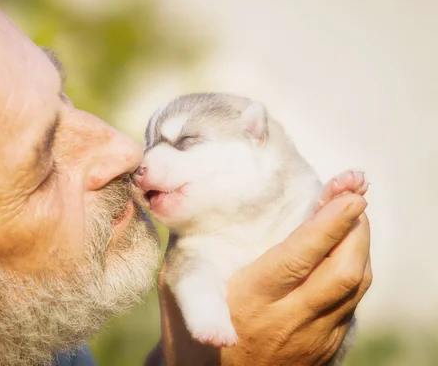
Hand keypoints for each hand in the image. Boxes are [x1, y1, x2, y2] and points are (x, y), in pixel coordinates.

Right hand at [156, 192, 370, 365]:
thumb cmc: (188, 328)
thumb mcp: (183, 286)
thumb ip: (199, 247)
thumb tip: (210, 196)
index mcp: (249, 301)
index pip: (299, 258)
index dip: (328, 225)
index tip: (350, 196)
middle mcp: (288, 321)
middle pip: (343, 273)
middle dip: (356, 230)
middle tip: (352, 197)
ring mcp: (313, 338)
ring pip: (355, 286)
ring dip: (359, 247)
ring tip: (350, 218)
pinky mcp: (327, 347)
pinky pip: (352, 302)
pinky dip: (353, 269)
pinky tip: (342, 252)